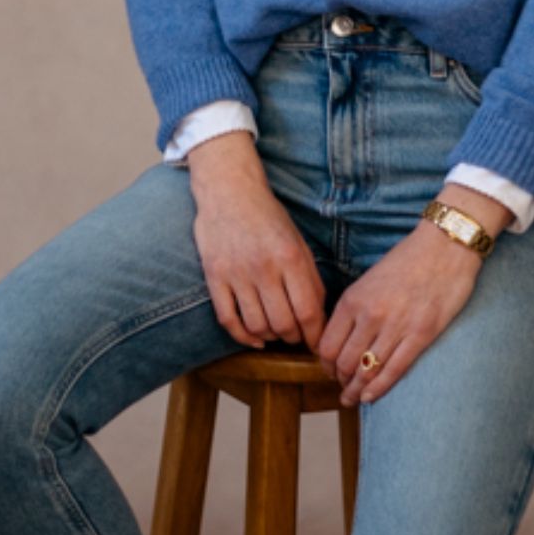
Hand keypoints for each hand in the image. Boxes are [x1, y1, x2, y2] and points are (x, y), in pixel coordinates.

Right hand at [186, 131, 326, 350]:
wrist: (229, 191)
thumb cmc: (269, 218)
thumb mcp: (298, 242)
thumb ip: (310, 278)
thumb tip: (318, 316)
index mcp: (290, 257)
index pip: (308, 311)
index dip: (315, 335)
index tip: (317, 343)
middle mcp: (263, 268)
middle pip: (283, 324)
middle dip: (293, 338)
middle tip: (295, 336)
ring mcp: (236, 274)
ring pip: (256, 326)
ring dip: (270, 336)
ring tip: (275, 331)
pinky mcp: (214, 277)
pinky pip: (228, 319)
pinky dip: (243, 336)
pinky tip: (254, 337)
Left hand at [317, 204, 497, 406]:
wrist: (446, 245)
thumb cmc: (409, 260)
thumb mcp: (370, 279)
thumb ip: (355, 307)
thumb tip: (343, 337)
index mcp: (353, 300)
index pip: (327, 345)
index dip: (325, 365)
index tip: (329, 371)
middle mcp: (370, 316)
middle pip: (343, 363)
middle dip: (340, 380)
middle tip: (342, 388)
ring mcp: (395, 327)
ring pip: (366, 371)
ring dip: (356, 390)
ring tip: (353, 398)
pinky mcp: (421, 335)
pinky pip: (394, 371)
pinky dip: (379, 389)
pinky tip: (371, 397)